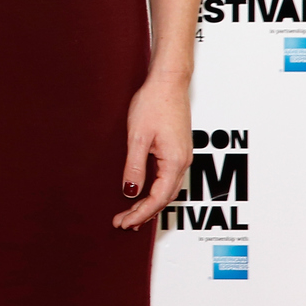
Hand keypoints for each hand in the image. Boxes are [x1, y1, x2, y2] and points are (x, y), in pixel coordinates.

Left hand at [114, 75, 189, 228]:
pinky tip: (144, 193)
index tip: (124, 222)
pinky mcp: (177, 150)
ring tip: (131, 215)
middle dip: (144, 213)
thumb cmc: (153, 104)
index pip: (158, 199)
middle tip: (123, 223)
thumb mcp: (137, 137)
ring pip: (167, 190)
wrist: (168, 82)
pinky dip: (155, 190)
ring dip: (150, 204)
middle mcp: (182, 162)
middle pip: (164, 198)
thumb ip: (134, 166)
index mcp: (174, 162)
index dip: (140, 213)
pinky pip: (167, 178)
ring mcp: (182, 156)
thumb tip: (130, 191)